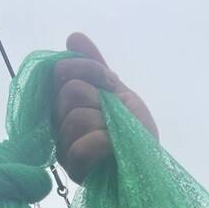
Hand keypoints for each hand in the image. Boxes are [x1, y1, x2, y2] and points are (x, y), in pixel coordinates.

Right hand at [54, 32, 158, 183]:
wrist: (150, 166)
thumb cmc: (135, 133)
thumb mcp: (120, 94)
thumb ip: (96, 68)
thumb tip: (73, 37)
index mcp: (66, 103)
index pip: (60, 71)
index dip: (88, 69)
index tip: (111, 82)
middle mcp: (58, 123)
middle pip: (69, 92)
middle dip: (100, 100)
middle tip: (115, 117)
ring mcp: (63, 147)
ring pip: (75, 118)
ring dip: (105, 125)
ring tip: (115, 137)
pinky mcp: (73, 170)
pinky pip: (81, 147)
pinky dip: (104, 145)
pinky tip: (114, 150)